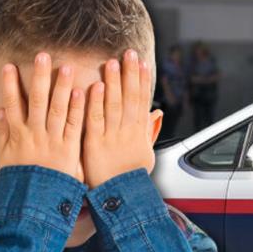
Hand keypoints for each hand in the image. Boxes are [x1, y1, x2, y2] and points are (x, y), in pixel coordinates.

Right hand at [0, 53, 84, 178]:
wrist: (35, 202)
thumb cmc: (21, 180)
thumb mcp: (6, 157)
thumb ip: (3, 133)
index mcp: (17, 135)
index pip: (12, 105)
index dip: (9, 85)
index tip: (8, 66)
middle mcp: (34, 135)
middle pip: (36, 101)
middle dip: (39, 77)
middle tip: (43, 55)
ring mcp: (53, 140)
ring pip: (57, 109)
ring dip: (62, 87)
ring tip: (67, 67)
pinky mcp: (70, 148)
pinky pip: (75, 126)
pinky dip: (78, 109)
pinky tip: (82, 92)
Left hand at [83, 49, 154, 188]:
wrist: (119, 198)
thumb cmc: (130, 177)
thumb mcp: (146, 153)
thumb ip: (150, 131)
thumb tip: (158, 112)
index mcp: (138, 132)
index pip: (141, 100)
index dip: (142, 80)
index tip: (142, 61)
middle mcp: (127, 131)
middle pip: (129, 97)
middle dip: (129, 74)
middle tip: (129, 53)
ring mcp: (111, 137)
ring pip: (114, 105)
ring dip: (114, 83)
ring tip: (113, 62)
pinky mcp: (94, 144)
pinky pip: (96, 120)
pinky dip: (96, 104)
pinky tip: (96, 86)